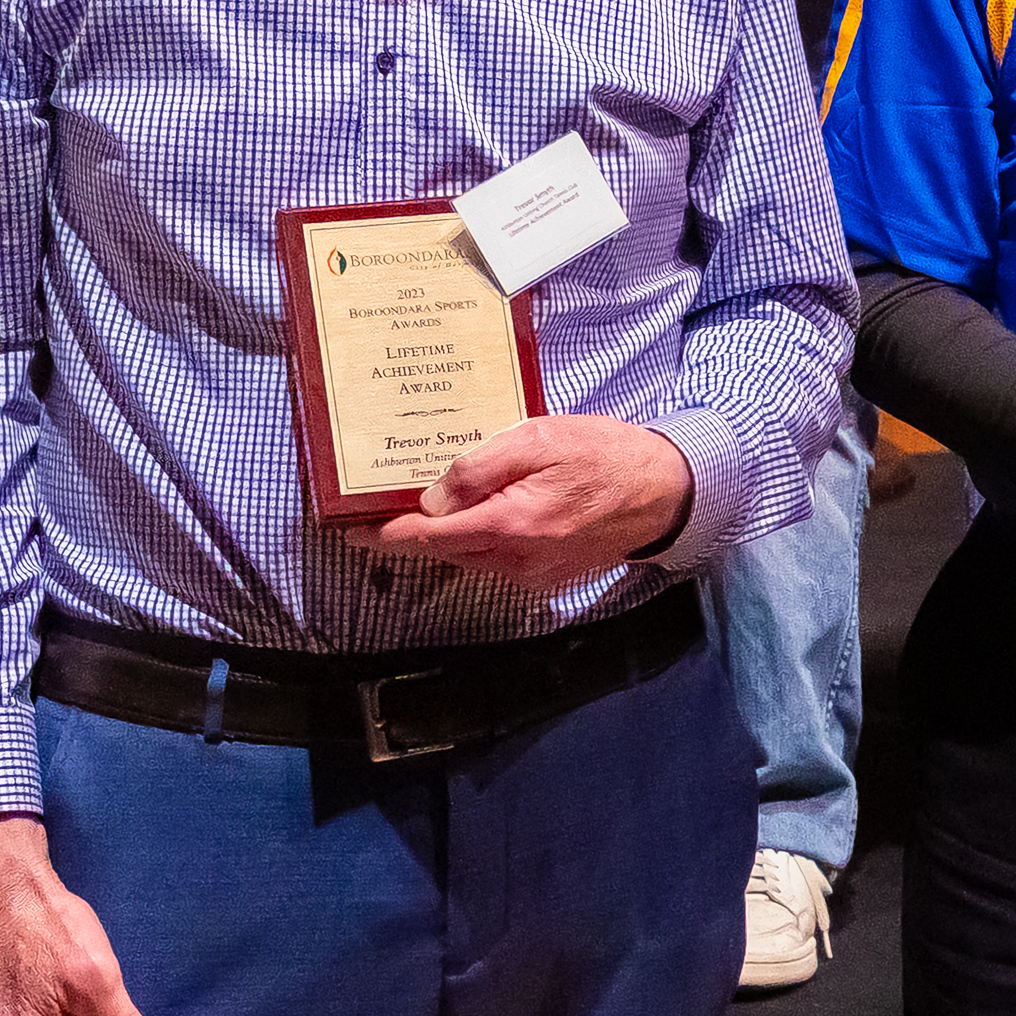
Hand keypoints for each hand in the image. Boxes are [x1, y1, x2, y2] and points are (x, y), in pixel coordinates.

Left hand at [371, 411, 700, 591]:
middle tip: (384, 499)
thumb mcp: (540, 438)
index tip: (350, 528)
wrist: (666, 492)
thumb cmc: (605, 455)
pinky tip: (485, 510)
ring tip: (436, 498)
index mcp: (510, 524)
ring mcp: (532, 575)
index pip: (427, 537)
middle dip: (411, 529)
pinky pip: (495, 560)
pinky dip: (479, 539)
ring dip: (447, 532)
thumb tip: (432, 497)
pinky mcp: (545, 577)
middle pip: (442, 549)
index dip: (383, 534)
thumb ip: (480, 467)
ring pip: (467, 556)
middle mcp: (516, 560)